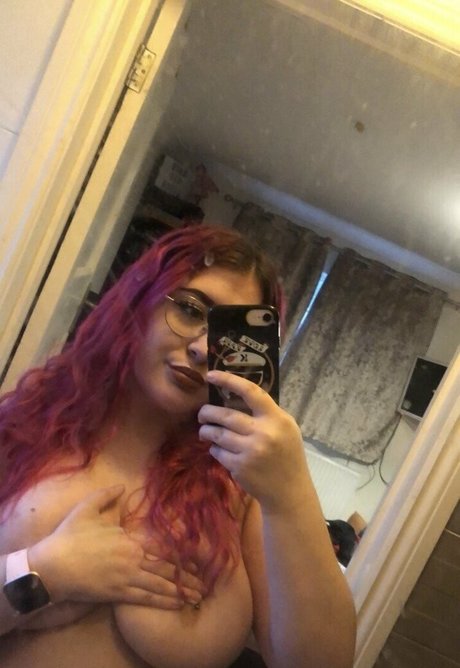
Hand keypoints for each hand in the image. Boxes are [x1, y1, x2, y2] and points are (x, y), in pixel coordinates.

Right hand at [28, 485, 204, 608]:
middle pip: (166, 569)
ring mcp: (126, 579)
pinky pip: (145, 599)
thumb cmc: (70, 536)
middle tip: (206, 583)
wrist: (52, 566)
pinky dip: (162, 602)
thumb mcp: (87, 508)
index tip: (198, 557)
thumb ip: (107, 496)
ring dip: (180, 591)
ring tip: (197, 596)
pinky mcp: (117, 594)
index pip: (162, 546)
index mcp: (130, 539)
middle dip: (187, 577)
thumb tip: (123, 487)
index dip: (182, 553)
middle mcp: (133, 560)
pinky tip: (175, 604)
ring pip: (159, 585)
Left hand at [198, 371, 308, 513]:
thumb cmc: (287, 455)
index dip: (229, 380)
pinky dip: (214, 448)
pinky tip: (217, 448)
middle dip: (207, 412)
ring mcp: (250, 451)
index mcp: (277, 419)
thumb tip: (237, 394)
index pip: (251, 392)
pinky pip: (218, 452)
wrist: (289, 491)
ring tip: (205, 430)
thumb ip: (267, 413)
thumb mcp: (286, 428)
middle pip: (225, 415)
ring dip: (206, 431)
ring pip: (217, 434)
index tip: (211, 375)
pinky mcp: (239, 467)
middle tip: (202, 413)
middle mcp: (263, 433)